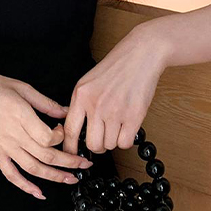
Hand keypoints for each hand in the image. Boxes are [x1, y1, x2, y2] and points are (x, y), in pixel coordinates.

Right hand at [0, 71, 94, 199]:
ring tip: (71, 180)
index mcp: (20, 115)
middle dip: (69, 162)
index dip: (61, 137)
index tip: (64, 130)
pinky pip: (11, 175)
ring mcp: (3, 147)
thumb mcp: (20, 86)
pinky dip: (26, 187)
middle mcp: (13, 135)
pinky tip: (39, 193)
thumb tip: (65, 112)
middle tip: (84, 165)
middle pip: (45, 156)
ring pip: (33, 169)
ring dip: (54, 177)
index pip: (48, 137)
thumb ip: (44, 102)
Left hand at [62, 30, 169, 156]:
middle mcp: (96, 105)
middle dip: (98, 146)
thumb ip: (80, 104)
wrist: (141, 55)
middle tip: (102, 138)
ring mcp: (115, 111)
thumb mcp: (88, 82)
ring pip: (110, 145)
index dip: (70, 148)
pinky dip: (126, 139)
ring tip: (117, 124)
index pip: (69, 130)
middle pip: (92, 144)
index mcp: (81, 95)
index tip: (72, 156)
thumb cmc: (116, 67)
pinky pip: (125, 143)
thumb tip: (72, 129)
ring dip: (114, 140)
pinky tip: (127, 126)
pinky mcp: (134, 116)